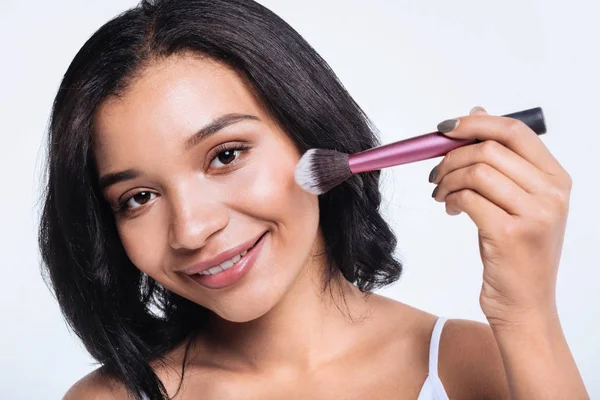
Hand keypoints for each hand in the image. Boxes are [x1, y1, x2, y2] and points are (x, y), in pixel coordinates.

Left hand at [429, 106, 571, 327]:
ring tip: (441, 194)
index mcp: (557, 179)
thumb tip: (477, 112)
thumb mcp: (517, 203)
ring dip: (447, 180)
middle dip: (451, 157)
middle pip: (489, 150)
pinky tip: (449, 209)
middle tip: (436, 174)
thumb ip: (502, 159)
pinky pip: (467, 199)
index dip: (475, 123)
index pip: (515, 131)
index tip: (445, 129)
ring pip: (476, 172)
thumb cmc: (517, 252)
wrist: (525, 305)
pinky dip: (450, 199)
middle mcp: (552, 194)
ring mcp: (535, 214)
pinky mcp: (510, 234)